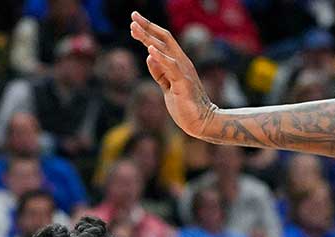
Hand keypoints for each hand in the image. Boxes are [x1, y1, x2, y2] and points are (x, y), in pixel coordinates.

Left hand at [129, 13, 217, 139]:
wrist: (202, 122)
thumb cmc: (185, 105)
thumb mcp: (167, 86)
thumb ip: (159, 72)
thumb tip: (149, 57)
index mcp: (178, 63)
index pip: (162, 41)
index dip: (148, 30)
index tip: (134, 22)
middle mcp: (182, 62)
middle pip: (163, 39)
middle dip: (146, 27)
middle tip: (132, 16)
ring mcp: (183, 72)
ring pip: (164, 49)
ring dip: (148, 38)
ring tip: (134, 28)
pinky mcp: (183, 83)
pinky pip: (171, 67)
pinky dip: (161, 57)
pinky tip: (150, 50)